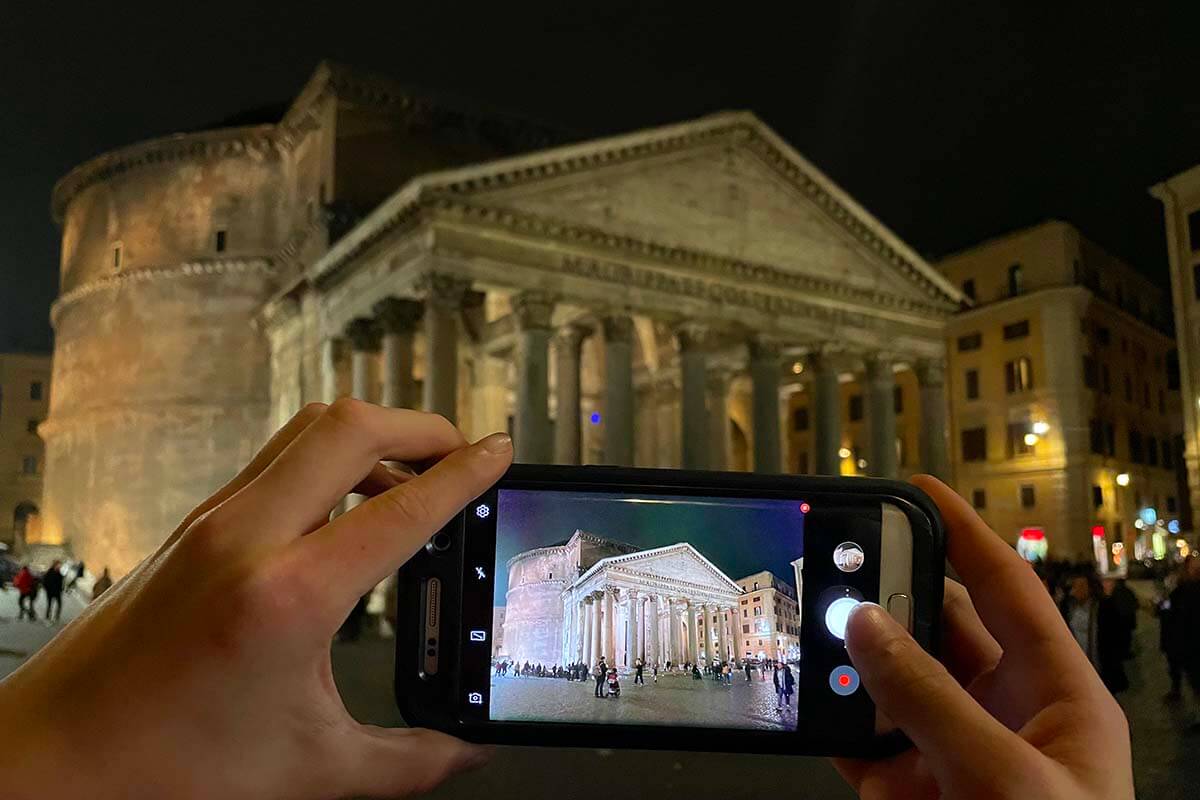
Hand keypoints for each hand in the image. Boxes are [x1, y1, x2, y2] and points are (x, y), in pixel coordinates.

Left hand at [0, 400, 513, 799]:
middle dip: (419, 426)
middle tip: (459, 452)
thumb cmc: (162, 769)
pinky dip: (325, 460)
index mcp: (287, 596)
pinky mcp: (190, 528)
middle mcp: (246, 538)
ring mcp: (210, 524)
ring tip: (409, 476)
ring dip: (369, 437)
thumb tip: (467, 752)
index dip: (464, 473)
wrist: (51, 762)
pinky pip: (274, 461)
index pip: (401, 508)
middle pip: (348, 426)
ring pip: (304, 431)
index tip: (498, 453)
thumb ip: (410, 762)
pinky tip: (345, 508)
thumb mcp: (310, 770)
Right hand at [833, 475, 1131, 798]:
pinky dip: (827, 717)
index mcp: (1055, 696)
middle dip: (888, 594)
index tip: (921, 489)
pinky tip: (803, 697)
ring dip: (850, 658)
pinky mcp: (906, 791)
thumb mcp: (1005, 775)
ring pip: (890, 681)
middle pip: (937, 630)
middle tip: (839, 565)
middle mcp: (1000, 716)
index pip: (1009, 592)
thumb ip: (931, 701)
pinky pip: (858, 738)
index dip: (966, 535)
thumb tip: (866, 625)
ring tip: (811, 626)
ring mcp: (950, 753)